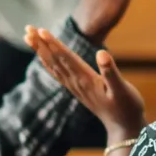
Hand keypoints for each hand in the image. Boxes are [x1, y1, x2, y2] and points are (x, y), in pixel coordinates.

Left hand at [24, 28, 145, 145]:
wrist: (123, 127)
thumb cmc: (127, 107)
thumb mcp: (123, 89)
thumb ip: (111, 72)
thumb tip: (101, 52)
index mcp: (86, 79)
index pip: (66, 58)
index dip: (53, 44)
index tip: (41, 31)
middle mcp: (76, 83)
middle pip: (55, 60)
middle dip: (41, 44)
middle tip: (28, 28)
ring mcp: (75, 87)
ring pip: (53, 65)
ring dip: (40, 51)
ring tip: (29, 37)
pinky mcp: (77, 90)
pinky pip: (58, 73)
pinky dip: (48, 63)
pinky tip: (42, 57)